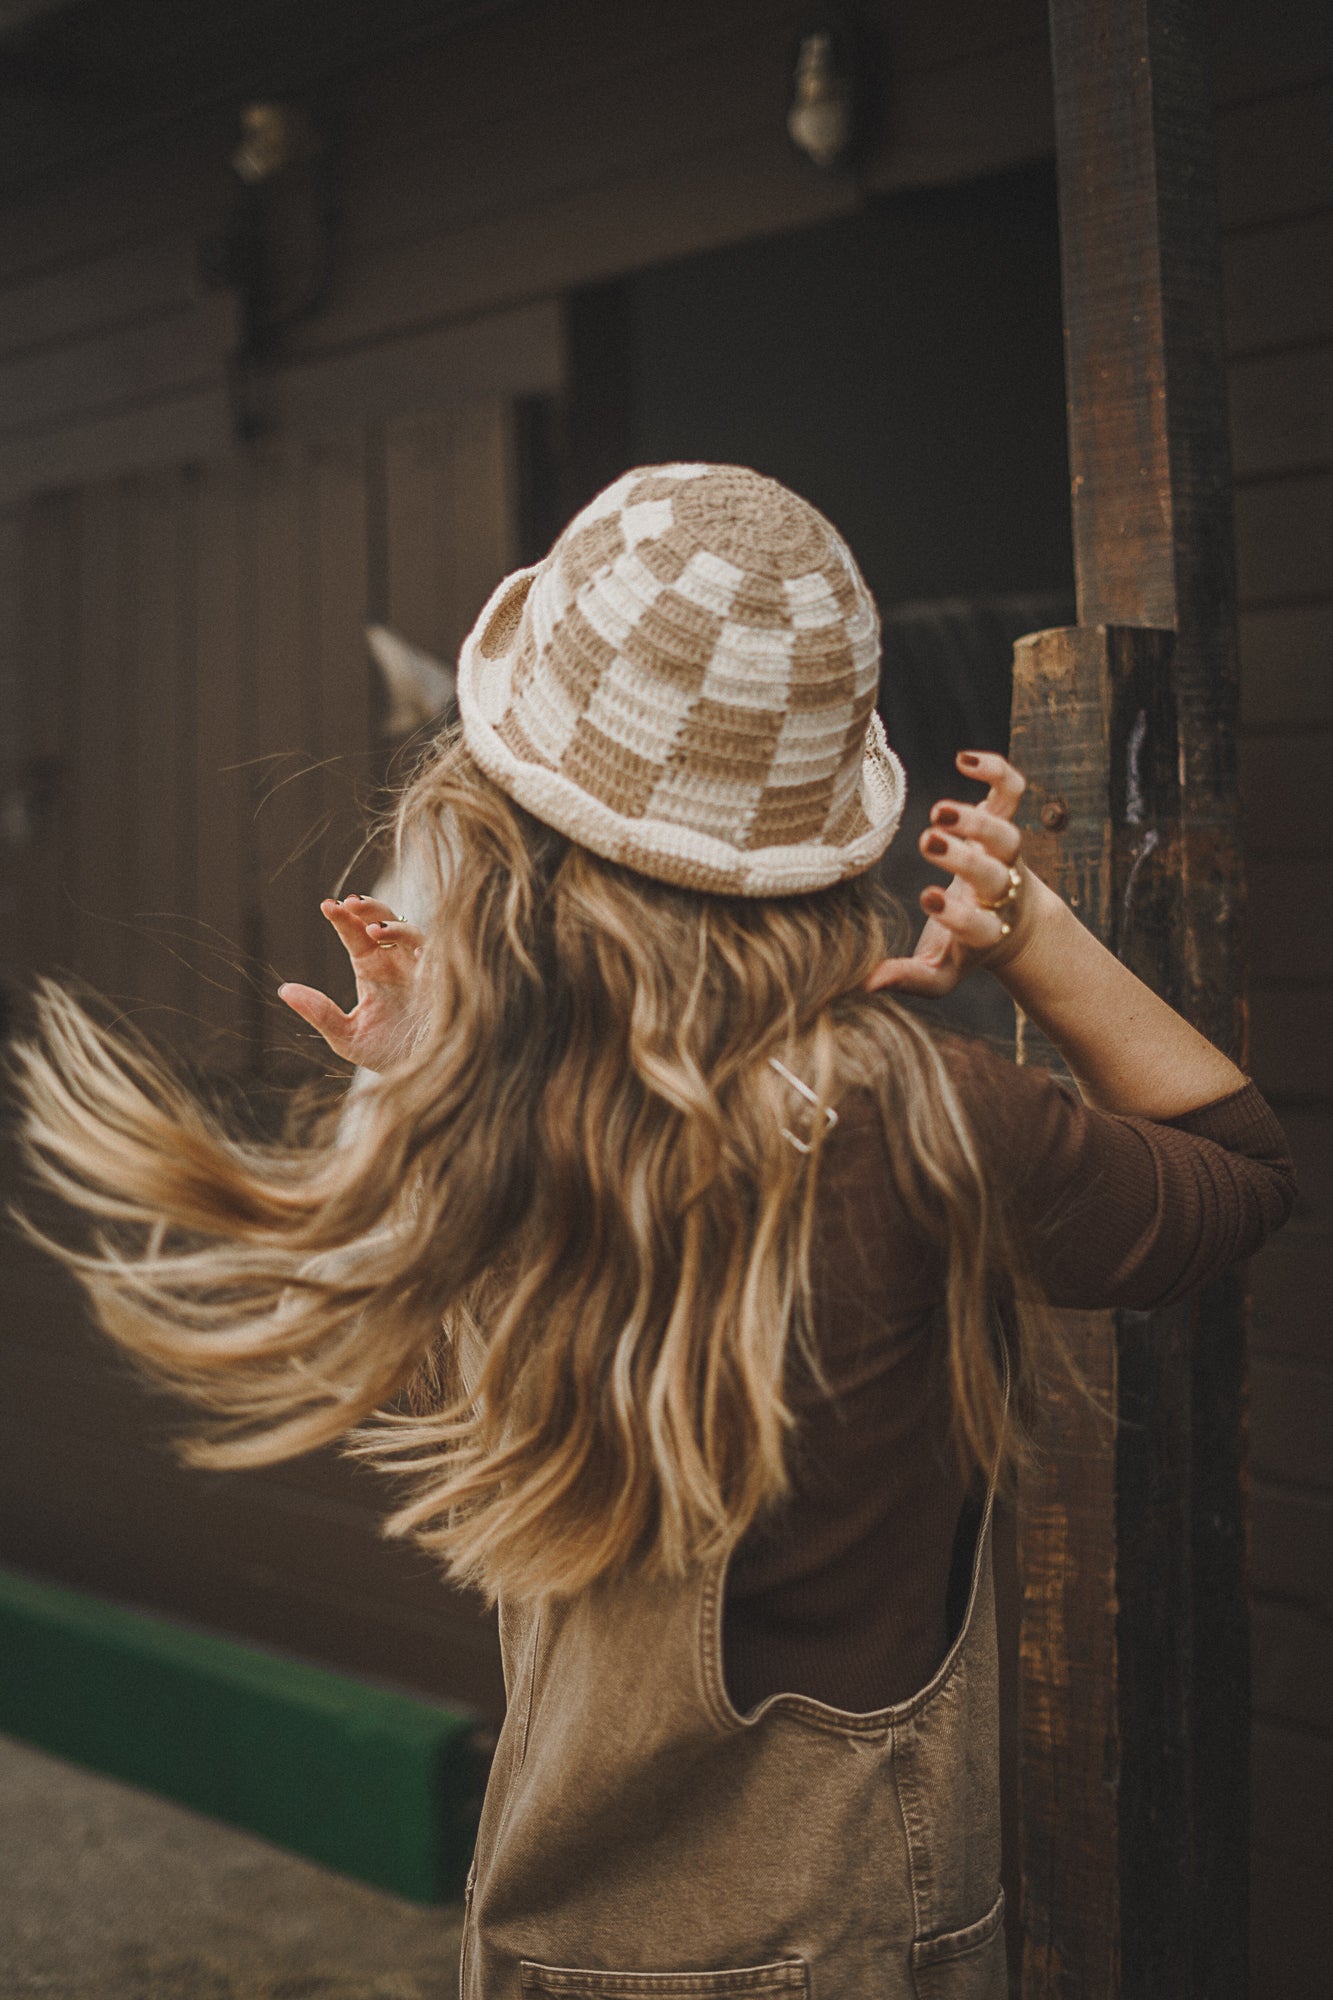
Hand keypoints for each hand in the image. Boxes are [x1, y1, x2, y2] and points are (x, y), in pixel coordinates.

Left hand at [278, 894, 425, 1070]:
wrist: (420, 1077)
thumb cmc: (385, 1055)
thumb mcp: (346, 1036)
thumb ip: (319, 1012)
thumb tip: (284, 990)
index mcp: (372, 970)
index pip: (355, 936)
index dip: (343, 919)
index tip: (326, 906)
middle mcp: (397, 963)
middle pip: (384, 923)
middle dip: (369, 910)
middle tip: (349, 903)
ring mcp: (421, 970)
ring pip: (411, 933)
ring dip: (395, 927)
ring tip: (374, 931)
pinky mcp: (442, 983)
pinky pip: (438, 956)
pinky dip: (425, 947)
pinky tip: (413, 948)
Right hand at [865, 750, 1034, 997]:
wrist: (1018, 922)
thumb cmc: (968, 947)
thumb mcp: (941, 971)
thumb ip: (911, 978)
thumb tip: (867, 985)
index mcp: (986, 931)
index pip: (979, 926)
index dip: (957, 915)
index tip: (927, 898)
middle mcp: (1000, 891)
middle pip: (997, 875)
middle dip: (966, 858)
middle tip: (929, 841)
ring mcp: (1005, 854)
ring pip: (1008, 834)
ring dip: (977, 820)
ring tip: (939, 811)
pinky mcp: (1004, 821)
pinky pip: (1012, 791)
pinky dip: (996, 770)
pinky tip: (963, 759)